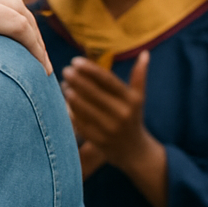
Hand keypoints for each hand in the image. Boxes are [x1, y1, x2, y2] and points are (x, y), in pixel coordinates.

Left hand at [61, 52, 167, 206]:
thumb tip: (145, 54)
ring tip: (63, 84)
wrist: (135, 152)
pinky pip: (80, 123)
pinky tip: (63, 103)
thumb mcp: (138, 99)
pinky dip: (71, 112)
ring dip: (71, 94)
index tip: (75, 61)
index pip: (108, 81)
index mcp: (132, 100)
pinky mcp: (99, 140)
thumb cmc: (133, 118)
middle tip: (65, 70)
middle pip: (94, 93)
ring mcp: (110, 128)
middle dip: (77, 80)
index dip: (91, 70)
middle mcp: (123, 113)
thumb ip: (139, 77)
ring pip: (85, 108)